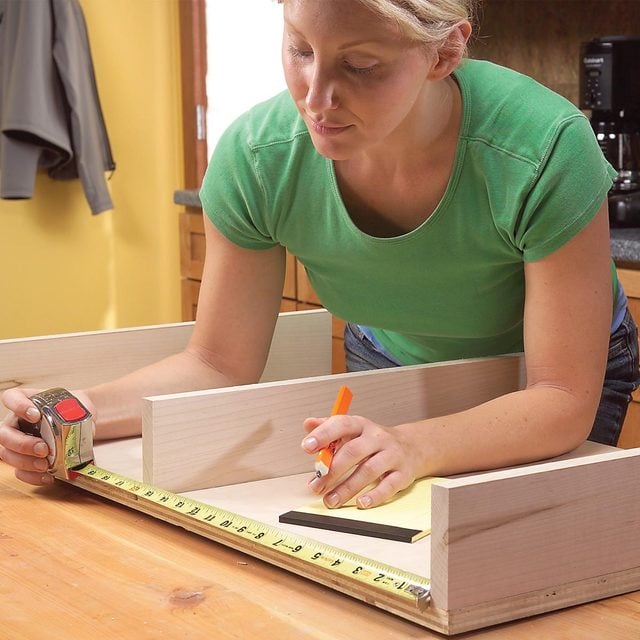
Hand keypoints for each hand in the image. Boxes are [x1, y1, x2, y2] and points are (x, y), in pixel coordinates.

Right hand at [0, 387, 94, 485]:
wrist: (77, 419)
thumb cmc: (72, 407)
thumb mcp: (78, 402)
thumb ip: (80, 412)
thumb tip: (87, 429)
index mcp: (26, 400)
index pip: (11, 398)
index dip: (18, 406)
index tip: (35, 415)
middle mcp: (15, 421)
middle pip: (4, 433)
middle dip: (21, 444)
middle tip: (43, 449)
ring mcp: (15, 441)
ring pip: (7, 454)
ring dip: (25, 462)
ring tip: (45, 465)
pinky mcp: (22, 459)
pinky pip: (19, 471)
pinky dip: (32, 476)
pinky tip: (48, 476)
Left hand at [301, 414, 418, 509]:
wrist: (412, 446)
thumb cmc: (374, 441)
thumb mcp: (353, 430)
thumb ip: (329, 428)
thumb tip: (308, 424)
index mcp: (361, 425)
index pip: (342, 424)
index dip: (323, 434)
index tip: (307, 446)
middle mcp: (377, 438)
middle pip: (353, 451)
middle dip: (332, 470)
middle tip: (316, 485)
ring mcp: (391, 455)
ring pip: (369, 470)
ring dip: (347, 488)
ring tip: (331, 500)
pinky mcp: (402, 473)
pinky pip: (389, 485)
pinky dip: (374, 496)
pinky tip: (361, 503)